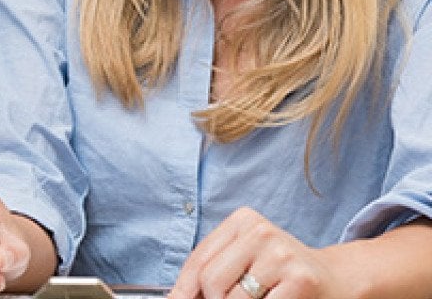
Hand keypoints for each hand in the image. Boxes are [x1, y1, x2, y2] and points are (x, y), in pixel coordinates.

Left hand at [170, 207, 339, 298]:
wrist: (337, 280)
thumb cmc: (281, 275)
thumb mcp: (244, 260)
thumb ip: (213, 271)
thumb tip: (176, 297)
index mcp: (242, 221)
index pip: (198, 260)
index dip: (183, 290)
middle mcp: (261, 232)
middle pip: (210, 280)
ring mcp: (281, 254)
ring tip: (261, 298)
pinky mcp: (300, 278)